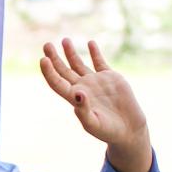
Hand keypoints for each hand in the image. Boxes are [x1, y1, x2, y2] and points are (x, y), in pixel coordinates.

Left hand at [40, 38, 152, 171]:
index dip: (48, 71)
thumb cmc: (108, 131)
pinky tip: (90, 43)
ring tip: (64, 40)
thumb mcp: (93, 124)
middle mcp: (82, 87)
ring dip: (71, 52)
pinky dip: (95, 52)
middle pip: (63, 70)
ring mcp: (95, 81)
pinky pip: (100, 62)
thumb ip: (83, 110)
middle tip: (46, 45)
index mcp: (74, 98)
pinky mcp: (110, 78)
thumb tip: (78, 93)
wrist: (128, 129)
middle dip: (54, 58)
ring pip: (78, 64)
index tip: (43, 59)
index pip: (57, 82)